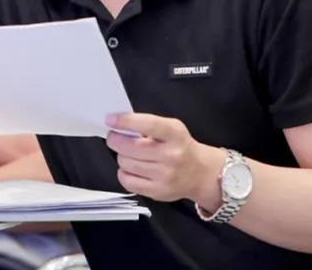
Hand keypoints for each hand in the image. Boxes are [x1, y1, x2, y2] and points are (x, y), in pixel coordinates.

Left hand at [105, 113, 224, 208]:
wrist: (201, 173)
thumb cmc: (181, 146)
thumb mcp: (172, 127)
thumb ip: (148, 124)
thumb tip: (118, 125)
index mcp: (175, 135)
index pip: (148, 125)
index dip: (125, 121)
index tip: (110, 119)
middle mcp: (171, 156)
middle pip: (129, 147)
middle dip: (115, 140)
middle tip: (114, 137)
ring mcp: (164, 176)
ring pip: (125, 163)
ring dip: (121, 156)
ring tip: (129, 154)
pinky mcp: (157, 192)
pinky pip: (127, 181)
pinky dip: (123, 173)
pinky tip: (131, 168)